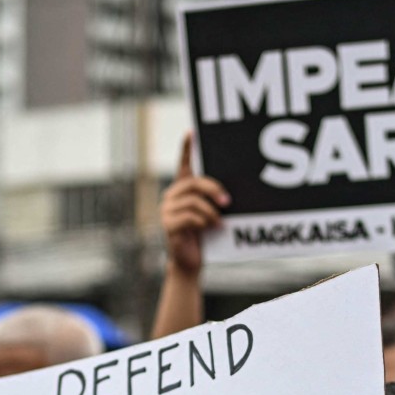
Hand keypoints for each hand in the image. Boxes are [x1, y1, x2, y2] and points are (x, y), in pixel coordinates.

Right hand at [160, 134, 229, 276]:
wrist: (190, 262)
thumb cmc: (203, 236)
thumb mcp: (210, 213)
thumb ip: (213, 200)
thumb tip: (227, 195)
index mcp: (182, 190)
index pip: (183, 165)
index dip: (186, 149)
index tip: (191, 132)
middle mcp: (171, 197)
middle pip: (193, 183)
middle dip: (213, 190)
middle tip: (228, 202)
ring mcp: (166, 210)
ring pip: (193, 201)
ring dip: (211, 212)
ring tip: (218, 223)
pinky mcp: (168, 225)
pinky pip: (189, 217)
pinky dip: (204, 223)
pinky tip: (211, 229)